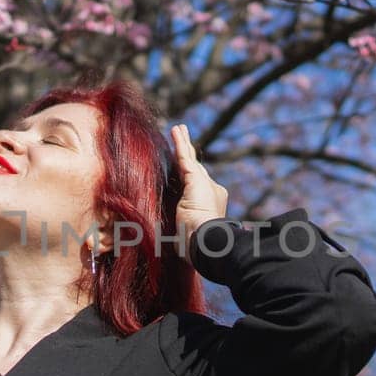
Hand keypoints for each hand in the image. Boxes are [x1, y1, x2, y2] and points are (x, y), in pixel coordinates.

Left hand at [171, 123, 228, 246]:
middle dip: (189, 155)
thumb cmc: (194, 246)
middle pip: (195, 169)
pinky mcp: (197, 179)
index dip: (188, 175)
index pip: (196, 185)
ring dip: (184, 144)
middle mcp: (211, 191)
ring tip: (178, 129)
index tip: (182, 168)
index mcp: (208, 204)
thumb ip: (177, 230)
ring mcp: (205, 184)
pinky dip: (180, 143)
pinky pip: (185, 158)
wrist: (206, 242)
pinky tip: (176, 130)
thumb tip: (165, 240)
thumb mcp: (183, 236)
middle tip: (183, 139)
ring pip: (190, 160)